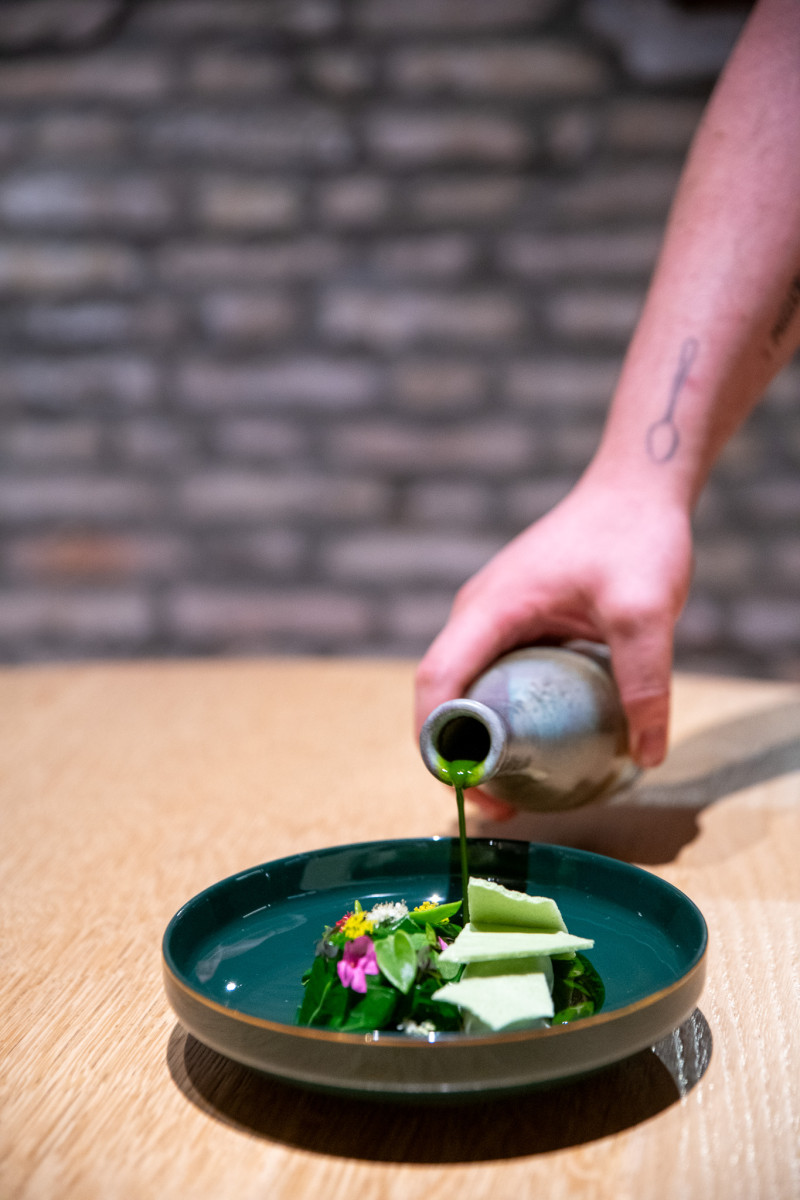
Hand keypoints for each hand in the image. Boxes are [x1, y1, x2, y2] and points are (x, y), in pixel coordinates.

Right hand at [414, 474, 693, 811]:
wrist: (637, 488)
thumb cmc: (635, 536)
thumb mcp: (645, 611)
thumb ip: (645, 682)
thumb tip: (646, 755)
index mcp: (490, 609)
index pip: (438, 682)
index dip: (439, 741)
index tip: (465, 788)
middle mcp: (478, 614)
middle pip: (442, 692)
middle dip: (455, 754)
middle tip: (496, 806)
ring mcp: (493, 616)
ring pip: (466, 685)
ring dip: (477, 738)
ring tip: (511, 788)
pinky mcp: (515, 620)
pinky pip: (493, 675)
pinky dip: (500, 714)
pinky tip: (535, 744)